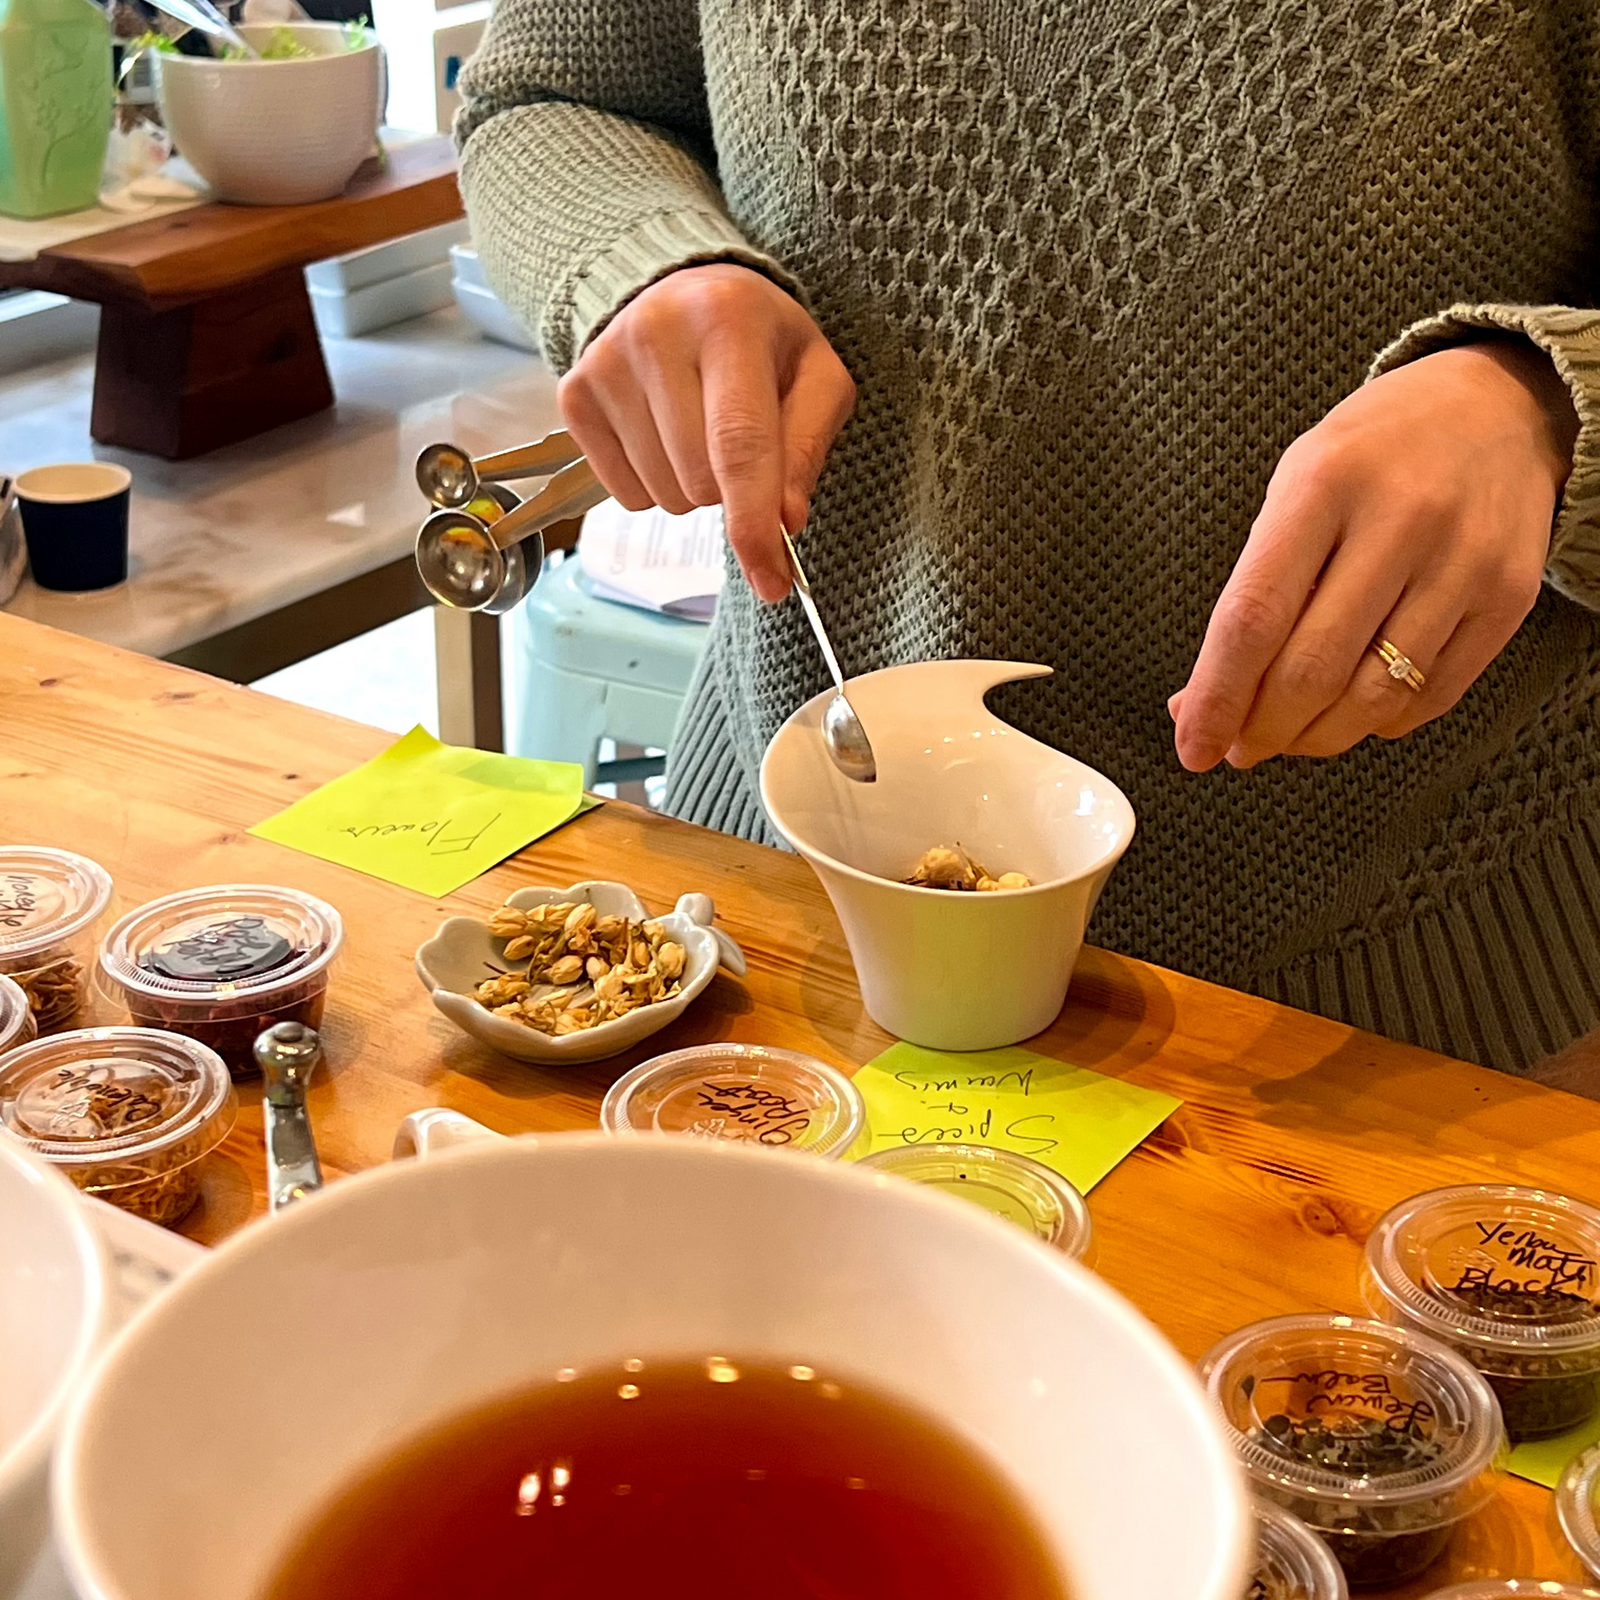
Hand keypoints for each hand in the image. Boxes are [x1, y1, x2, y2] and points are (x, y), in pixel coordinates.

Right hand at [556, 263, 855, 602]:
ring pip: (661, 494)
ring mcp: (605, 363)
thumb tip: (784, 521)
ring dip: (691, 488)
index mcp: (729, 320)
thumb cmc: (763, 344)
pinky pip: (623, 493)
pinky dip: (653, 484)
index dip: (754, 524)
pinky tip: (663, 436)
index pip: (739, 444)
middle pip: (700, 480)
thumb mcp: (815, 378)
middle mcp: (657, 333)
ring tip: (698, 431)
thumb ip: (808, 448)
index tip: (771, 583)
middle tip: (737, 443)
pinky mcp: (574, 394)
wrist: (685, 293)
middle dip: (730, 491)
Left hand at [1170, 340, 1577, 770]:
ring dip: (1317, 738)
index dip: (1217, 696)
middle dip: (1263, 729)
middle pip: (1312, 669)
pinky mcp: (1508, 597)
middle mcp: (1400, 520)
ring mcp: (1462, 562)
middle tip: (1240, 746)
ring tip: (1290, 737)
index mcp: (1324, 484)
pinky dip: (1379, 723)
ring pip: (1374, 697)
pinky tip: (1354, 713)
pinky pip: (1432, 695)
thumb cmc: (1372, 454)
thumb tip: (1199, 699)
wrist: (1496, 407)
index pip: (1254, 617)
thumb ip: (1250, 591)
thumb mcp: (1294, 489)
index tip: (1193, 746)